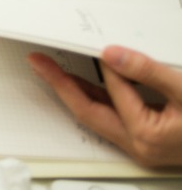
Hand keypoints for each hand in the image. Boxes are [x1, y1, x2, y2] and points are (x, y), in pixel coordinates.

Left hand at [29, 47, 181, 168]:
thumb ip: (148, 71)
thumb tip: (112, 54)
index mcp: (147, 137)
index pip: (113, 92)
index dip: (105, 64)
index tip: (91, 42)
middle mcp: (141, 147)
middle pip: (88, 111)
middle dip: (61, 84)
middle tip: (38, 62)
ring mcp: (145, 147)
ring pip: (100, 116)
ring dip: (77, 91)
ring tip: (54, 69)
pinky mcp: (151, 142)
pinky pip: (115, 118)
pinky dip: (101, 98)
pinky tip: (91, 82)